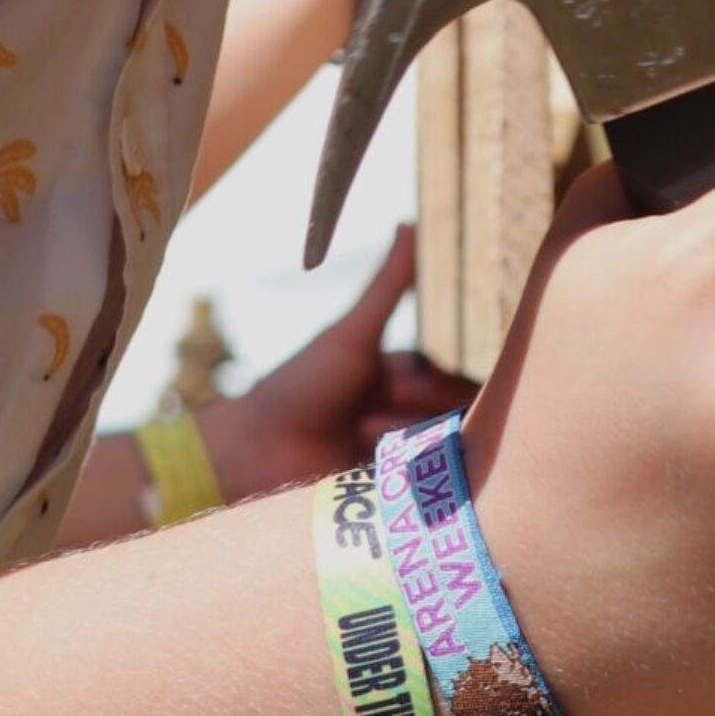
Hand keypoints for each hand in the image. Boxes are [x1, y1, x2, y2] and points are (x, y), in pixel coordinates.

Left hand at [197, 229, 466, 501]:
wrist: (259, 451)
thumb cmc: (298, 387)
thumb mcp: (351, 335)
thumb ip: (389, 286)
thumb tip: (410, 222)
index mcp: (402, 375)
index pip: (452, 369)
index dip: (440, 368)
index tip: (419, 367)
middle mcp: (409, 414)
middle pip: (455, 405)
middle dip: (423, 399)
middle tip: (387, 394)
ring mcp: (404, 455)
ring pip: (444, 442)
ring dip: (404, 431)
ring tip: (362, 429)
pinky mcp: (397, 493)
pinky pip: (429, 479)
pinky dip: (404, 464)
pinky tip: (367, 455)